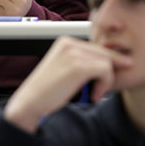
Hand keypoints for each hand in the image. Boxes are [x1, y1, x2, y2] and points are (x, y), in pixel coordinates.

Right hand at [2, 36, 133, 132]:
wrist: (30, 103)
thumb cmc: (48, 92)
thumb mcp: (66, 71)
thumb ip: (83, 63)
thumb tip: (111, 63)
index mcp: (65, 42)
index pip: (96, 48)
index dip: (108, 62)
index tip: (114, 74)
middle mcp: (69, 43)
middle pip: (104, 53)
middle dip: (110, 72)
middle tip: (104, 89)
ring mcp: (73, 53)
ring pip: (107, 62)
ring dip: (106, 81)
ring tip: (95, 94)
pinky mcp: (78, 66)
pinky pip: (105, 70)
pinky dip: (104, 85)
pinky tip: (94, 96)